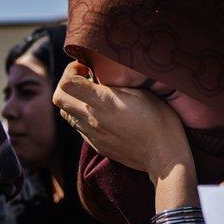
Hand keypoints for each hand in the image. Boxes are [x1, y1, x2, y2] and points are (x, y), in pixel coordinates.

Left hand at [53, 62, 191, 183]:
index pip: (66, 84)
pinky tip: (101, 114)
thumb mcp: (140, 92)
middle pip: (59, 99)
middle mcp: (91, 119)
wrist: (164, 155)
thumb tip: (99, 76)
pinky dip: (82, 117)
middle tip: (84, 80)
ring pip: (66, 114)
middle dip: (66, 85)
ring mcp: (92, 135)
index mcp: (102, 102)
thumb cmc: (158, 119)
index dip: (70, 71)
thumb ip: (115, 84)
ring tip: (92, 98)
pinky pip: (79, 128)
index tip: (84, 68)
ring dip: (74, 102)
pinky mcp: (97, 146)